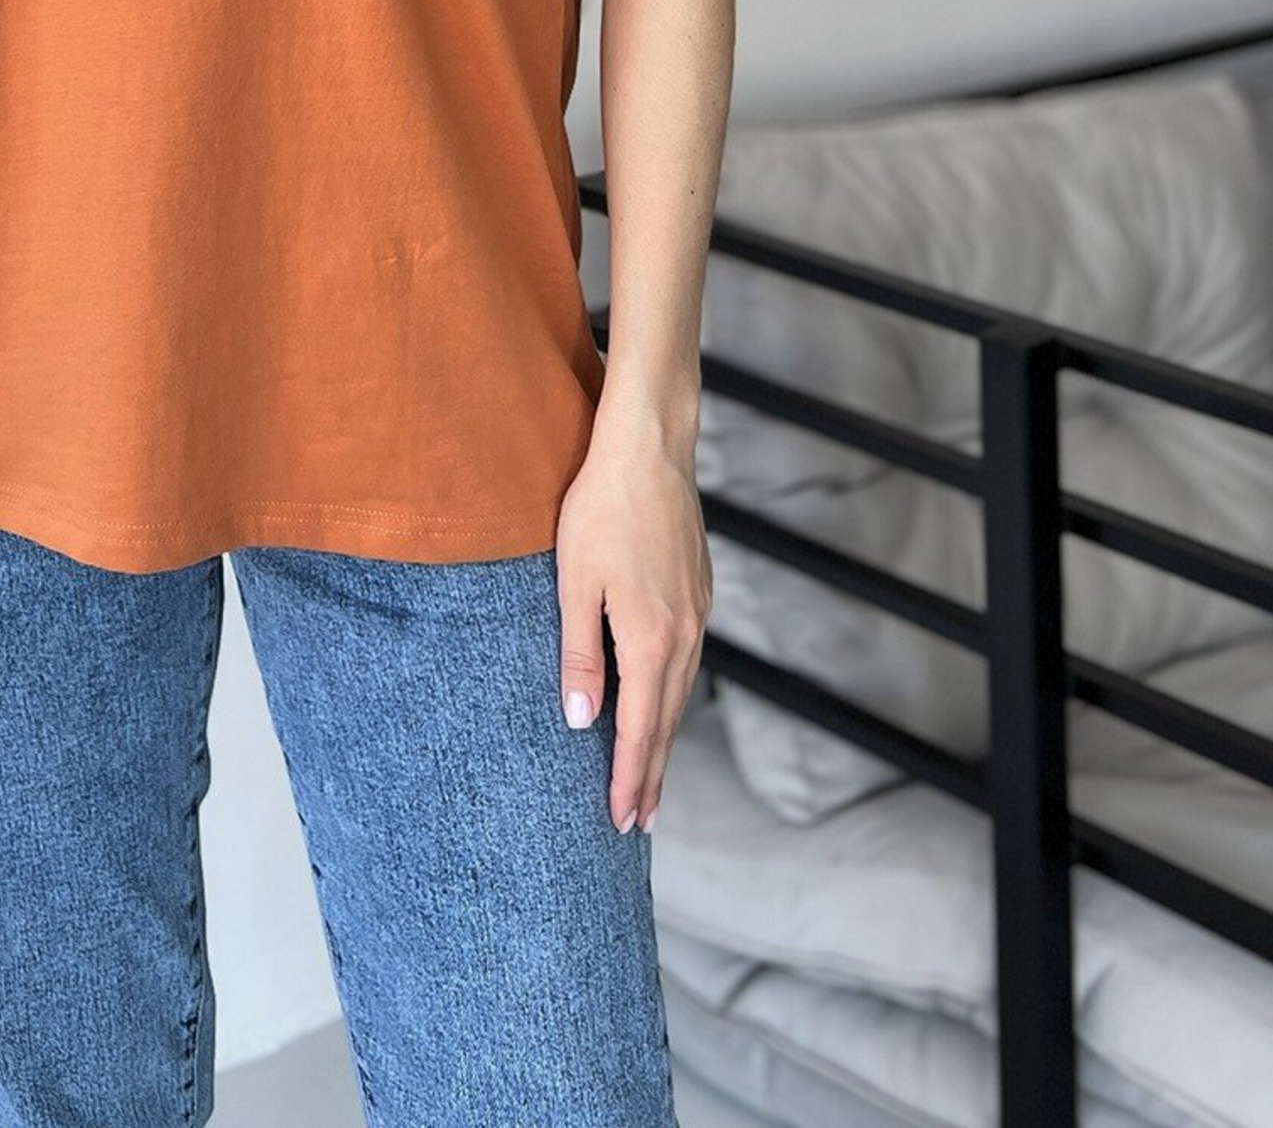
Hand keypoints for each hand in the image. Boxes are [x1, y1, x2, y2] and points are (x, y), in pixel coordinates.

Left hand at [555, 406, 710, 831]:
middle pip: (666, 722)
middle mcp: (684, 634)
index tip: (620, 822)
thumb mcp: (574, 583)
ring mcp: (697, 612)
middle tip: (638, 823)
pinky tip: (660, 702)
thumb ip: (579, 655)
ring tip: (649, 778)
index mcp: (651, 639)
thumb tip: (581, 722)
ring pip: (680, 693)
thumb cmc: (602, 509)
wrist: (649, 449)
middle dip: (650, 775)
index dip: (627, 778)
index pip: (638, 729)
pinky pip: (686, 663)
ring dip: (663, 740)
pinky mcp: (699, 592)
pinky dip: (671, 698)